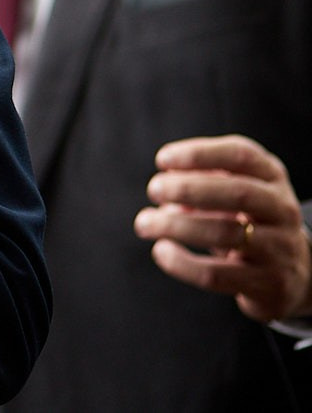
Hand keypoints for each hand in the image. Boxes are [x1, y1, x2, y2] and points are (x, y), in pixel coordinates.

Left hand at [134, 134, 311, 322]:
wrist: (294, 273)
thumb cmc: (248, 220)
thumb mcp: (235, 189)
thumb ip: (202, 179)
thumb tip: (166, 178)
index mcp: (271, 177)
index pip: (241, 155)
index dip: (199, 154)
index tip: (162, 160)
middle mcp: (282, 210)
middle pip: (239, 193)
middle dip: (188, 189)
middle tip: (153, 190)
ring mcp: (280, 248)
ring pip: (226, 233)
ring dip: (175, 226)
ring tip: (145, 223)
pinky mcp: (269, 285)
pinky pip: (217, 274)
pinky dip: (181, 263)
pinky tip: (162, 250)